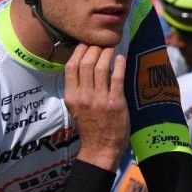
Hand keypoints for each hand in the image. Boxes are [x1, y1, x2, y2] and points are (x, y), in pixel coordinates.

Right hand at [65, 45, 127, 170]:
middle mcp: (83, 96)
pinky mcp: (115, 103)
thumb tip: (83, 67)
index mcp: (71, 97)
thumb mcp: (76, 108)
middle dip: (94, 49)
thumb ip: (78, 89)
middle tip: (101, 43)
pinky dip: (119, 65)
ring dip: (107, 53)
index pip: (71, 66)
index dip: (79, 51)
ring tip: (110, 47)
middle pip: (86, 63)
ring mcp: (99, 99)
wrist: (101, 149)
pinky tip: (121, 58)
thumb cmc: (90, 127)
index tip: (86, 44)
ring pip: (101, 68)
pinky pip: (117, 78)